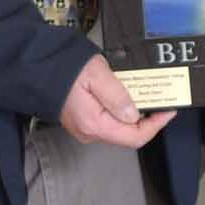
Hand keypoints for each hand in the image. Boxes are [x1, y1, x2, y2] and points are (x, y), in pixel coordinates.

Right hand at [60, 54, 175, 146]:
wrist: (36, 66)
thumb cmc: (64, 68)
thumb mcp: (97, 75)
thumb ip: (118, 96)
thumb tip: (135, 114)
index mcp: (94, 124)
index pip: (135, 137)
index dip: (156, 125)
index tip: (168, 110)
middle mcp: (89, 132)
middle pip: (129, 134)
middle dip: (148, 119)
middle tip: (160, 100)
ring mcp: (85, 127)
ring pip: (120, 127)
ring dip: (136, 114)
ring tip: (146, 96)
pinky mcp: (83, 120)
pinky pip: (109, 120)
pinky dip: (123, 111)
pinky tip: (128, 96)